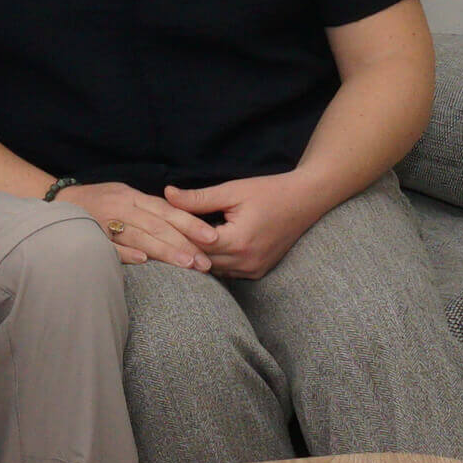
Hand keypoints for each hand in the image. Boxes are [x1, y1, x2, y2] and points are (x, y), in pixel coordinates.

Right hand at [59, 182, 218, 269]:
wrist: (56, 202)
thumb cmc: (97, 202)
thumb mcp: (123, 196)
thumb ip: (148, 208)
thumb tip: (180, 221)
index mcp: (132, 196)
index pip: (167, 210)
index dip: (191, 223)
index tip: (212, 237)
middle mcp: (121, 206)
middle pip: (158, 225)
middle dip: (185, 243)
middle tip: (206, 261)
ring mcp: (105, 221)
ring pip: (140, 235)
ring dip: (165, 250)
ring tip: (187, 264)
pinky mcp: (90, 235)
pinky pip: (110, 245)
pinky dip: (126, 252)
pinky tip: (144, 261)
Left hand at [165, 173, 329, 279]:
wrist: (305, 200)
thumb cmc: (269, 191)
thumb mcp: (232, 191)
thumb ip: (198, 198)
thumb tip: (167, 194)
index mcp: (239, 241)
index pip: (195, 245)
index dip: (175, 236)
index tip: (156, 227)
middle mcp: (247, 261)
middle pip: (202, 261)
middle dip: (182, 248)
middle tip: (158, 238)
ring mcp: (254, 269)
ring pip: (214, 270)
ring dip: (196, 258)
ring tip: (174, 244)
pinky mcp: (258, 271)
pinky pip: (227, 272)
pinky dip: (213, 261)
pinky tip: (199, 249)